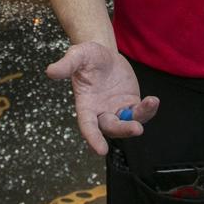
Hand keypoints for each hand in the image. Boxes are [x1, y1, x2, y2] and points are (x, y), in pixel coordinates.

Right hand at [46, 41, 159, 155]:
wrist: (102, 54)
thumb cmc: (86, 57)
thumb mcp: (76, 55)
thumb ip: (65, 65)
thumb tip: (50, 71)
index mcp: (85, 105)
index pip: (87, 126)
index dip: (93, 138)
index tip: (100, 150)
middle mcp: (100, 112)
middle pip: (111, 128)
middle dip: (123, 130)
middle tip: (136, 129)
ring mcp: (116, 110)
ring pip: (127, 124)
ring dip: (138, 120)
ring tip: (150, 103)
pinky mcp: (130, 104)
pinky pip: (139, 113)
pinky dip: (147, 110)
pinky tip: (153, 101)